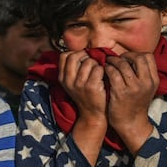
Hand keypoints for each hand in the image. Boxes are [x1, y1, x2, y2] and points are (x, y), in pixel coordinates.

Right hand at [58, 50, 107, 164]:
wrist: (93, 114)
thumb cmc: (86, 95)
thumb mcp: (73, 83)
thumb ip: (73, 69)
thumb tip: (83, 51)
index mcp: (62, 78)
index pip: (64, 56)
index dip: (75, 54)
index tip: (83, 58)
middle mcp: (68, 80)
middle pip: (75, 56)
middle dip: (87, 56)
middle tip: (93, 62)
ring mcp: (79, 84)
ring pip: (89, 61)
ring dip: (97, 64)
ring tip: (99, 72)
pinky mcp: (91, 87)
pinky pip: (99, 69)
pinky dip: (104, 70)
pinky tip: (104, 77)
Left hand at [104, 52, 157, 152]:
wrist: (131, 124)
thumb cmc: (135, 104)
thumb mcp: (146, 89)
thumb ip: (142, 75)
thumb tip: (131, 58)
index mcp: (153, 80)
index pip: (149, 57)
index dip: (136, 54)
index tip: (126, 58)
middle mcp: (146, 82)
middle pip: (138, 58)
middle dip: (125, 55)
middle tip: (116, 59)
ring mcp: (134, 87)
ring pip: (123, 65)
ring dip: (113, 61)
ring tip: (107, 62)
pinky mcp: (121, 92)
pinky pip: (113, 74)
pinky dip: (107, 69)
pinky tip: (104, 71)